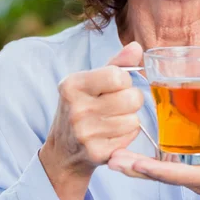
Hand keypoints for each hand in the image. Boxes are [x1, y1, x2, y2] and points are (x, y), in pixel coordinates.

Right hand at [40, 41, 143, 179]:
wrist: (63, 152)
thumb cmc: (82, 108)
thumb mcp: (91, 82)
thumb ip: (116, 63)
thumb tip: (136, 47)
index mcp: (73, 85)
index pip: (119, 76)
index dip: (123, 81)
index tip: (114, 87)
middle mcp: (76, 109)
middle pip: (132, 98)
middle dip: (131, 100)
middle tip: (118, 105)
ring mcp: (85, 133)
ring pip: (134, 119)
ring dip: (130, 119)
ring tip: (113, 120)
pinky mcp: (96, 152)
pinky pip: (131, 136)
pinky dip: (127, 135)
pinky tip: (112, 135)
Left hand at [108, 145, 199, 199]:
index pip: (179, 175)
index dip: (158, 170)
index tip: (137, 164)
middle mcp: (194, 181)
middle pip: (160, 175)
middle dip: (135, 169)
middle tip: (111, 160)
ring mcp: (189, 179)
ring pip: (158, 172)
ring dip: (135, 166)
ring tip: (112, 157)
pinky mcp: (188, 176)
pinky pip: (162, 169)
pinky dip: (145, 164)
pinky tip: (131, 156)